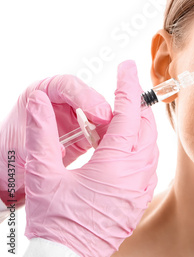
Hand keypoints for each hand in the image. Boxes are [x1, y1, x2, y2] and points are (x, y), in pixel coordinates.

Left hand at [0, 74, 111, 204]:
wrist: (14, 170)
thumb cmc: (12, 151)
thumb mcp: (23, 145)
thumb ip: (40, 141)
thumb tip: (59, 146)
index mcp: (43, 93)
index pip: (67, 86)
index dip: (85, 96)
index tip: (97, 112)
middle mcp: (62, 101)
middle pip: (89, 97)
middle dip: (101, 109)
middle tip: (110, 122)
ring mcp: (76, 116)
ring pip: (100, 112)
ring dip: (109, 122)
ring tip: (118, 134)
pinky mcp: (86, 132)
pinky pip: (103, 129)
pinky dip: (110, 135)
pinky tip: (116, 143)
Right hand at [24, 61, 158, 256]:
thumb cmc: (55, 219)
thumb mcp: (43, 174)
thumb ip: (42, 134)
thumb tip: (39, 102)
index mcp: (116, 164)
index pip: (128, 114)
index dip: (127, 86)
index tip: (126, 67)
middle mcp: (136, 174)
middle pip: (145, 127)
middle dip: (134, 106)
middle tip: (120, 93)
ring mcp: (141, 187)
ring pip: (150, 145)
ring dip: (137, 127)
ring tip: (116, 119)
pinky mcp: (139, 198)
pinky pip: (149, 163)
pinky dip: (140, 147)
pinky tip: (122, 147)